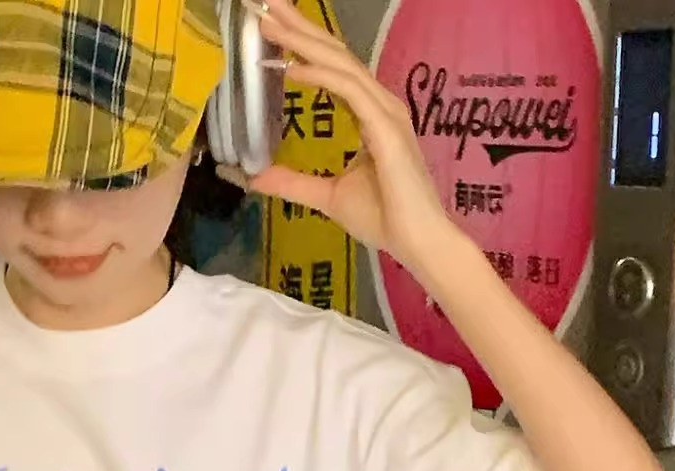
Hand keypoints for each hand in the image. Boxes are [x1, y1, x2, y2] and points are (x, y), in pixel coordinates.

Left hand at [243, 0, 462, 285]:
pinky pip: (350, 91)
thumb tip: (257, 178)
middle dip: (298, 26)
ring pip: (340, 64)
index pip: (332, 67)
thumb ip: (294, 182)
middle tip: (264, 2)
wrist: (417, 242)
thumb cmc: (385, 218)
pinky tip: (293, 67)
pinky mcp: (387, 128)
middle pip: (334, 53)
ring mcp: (385, 112)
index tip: (271, 25)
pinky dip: (320, 76)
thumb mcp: (328, 196)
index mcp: (369, 113)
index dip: (302, 44)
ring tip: (269, 22)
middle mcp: (379, 103)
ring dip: (303, 41)